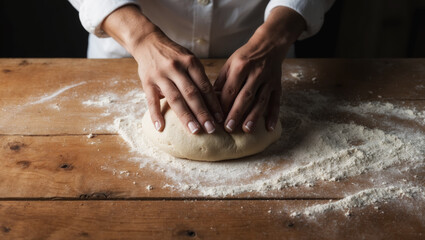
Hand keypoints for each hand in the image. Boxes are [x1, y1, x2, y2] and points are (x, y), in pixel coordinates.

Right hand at [135, 30, 222, 133]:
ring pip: (175, 99)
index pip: (204, 86)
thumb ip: (198, 77)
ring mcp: (160, 75)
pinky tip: (161, 128)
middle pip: (191, 94)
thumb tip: (212, 101)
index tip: (219, 118)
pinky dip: (156, 115)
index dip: (213, 103)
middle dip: (202, 113)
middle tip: (211, 129)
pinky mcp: (147, 82)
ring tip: (194, 130)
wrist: (147, 42)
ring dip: (185, 116)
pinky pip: (151, 101)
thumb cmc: (173, 55)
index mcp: (190, 62)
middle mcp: (176, 68)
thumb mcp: (189, 59)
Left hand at [214, 6, 305, 132]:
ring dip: (254, 116)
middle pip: (245, 96)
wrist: (269, 44)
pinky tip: (269, 128)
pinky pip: (276, 101)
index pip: (230, 89)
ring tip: (246, 130)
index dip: (223, 104)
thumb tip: (211, 100)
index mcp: (241, 66)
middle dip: (236, 113)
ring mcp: (268, 80)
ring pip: (261, 101)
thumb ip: (222, 81)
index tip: (217, 117)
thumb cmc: (246, 56)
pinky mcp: (277, 85)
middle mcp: (256, 73)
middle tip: (229, 128)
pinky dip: (274, 115)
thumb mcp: (231, 63)